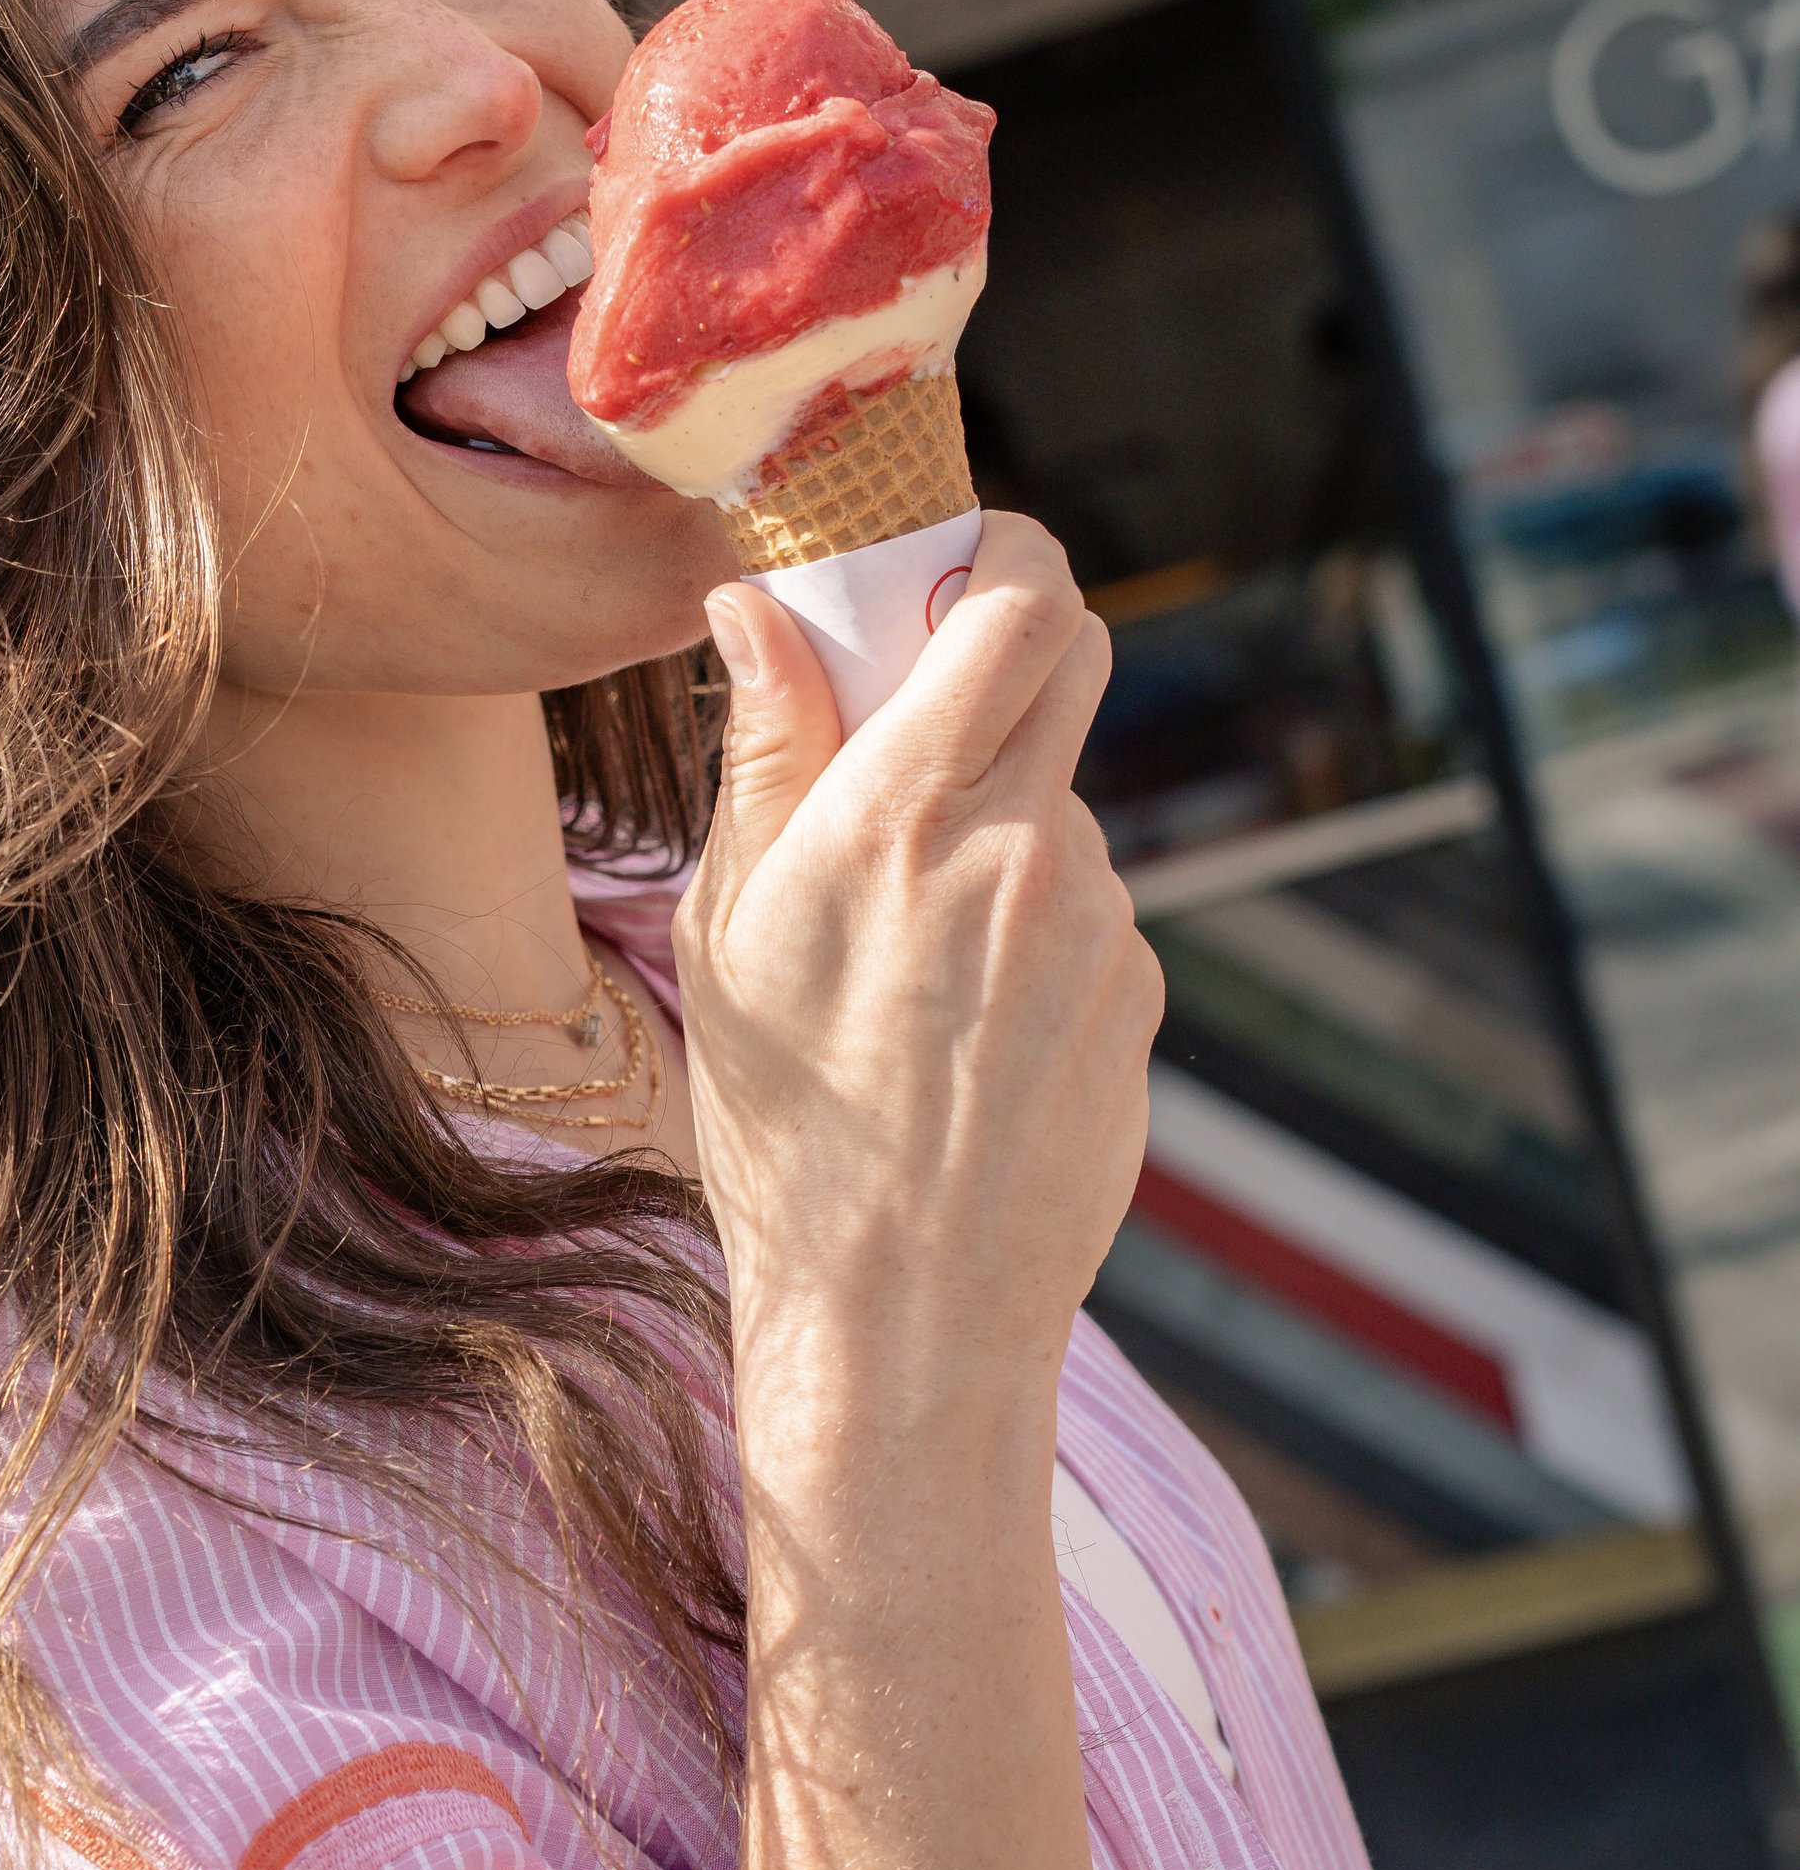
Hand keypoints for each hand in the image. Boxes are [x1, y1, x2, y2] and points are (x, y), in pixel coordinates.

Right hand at [679, 515, 1160, 1433]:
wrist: (903, 1318)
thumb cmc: (782, 1128)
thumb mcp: (729, 930)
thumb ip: (763, 751)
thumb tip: (756, 607)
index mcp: (900, 819)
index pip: (1017, 601)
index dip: (1002, 551)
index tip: (954, 565)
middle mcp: (1023, 853)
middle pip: (1074, 655)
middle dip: (1010, 648)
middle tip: (930, 708)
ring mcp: (1101, 926)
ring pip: (1067, 799)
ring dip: (1004, 820)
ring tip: (913, 955)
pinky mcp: (1141, 995)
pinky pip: (1090, 909)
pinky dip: (1035, 925)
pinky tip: (966, 1028)